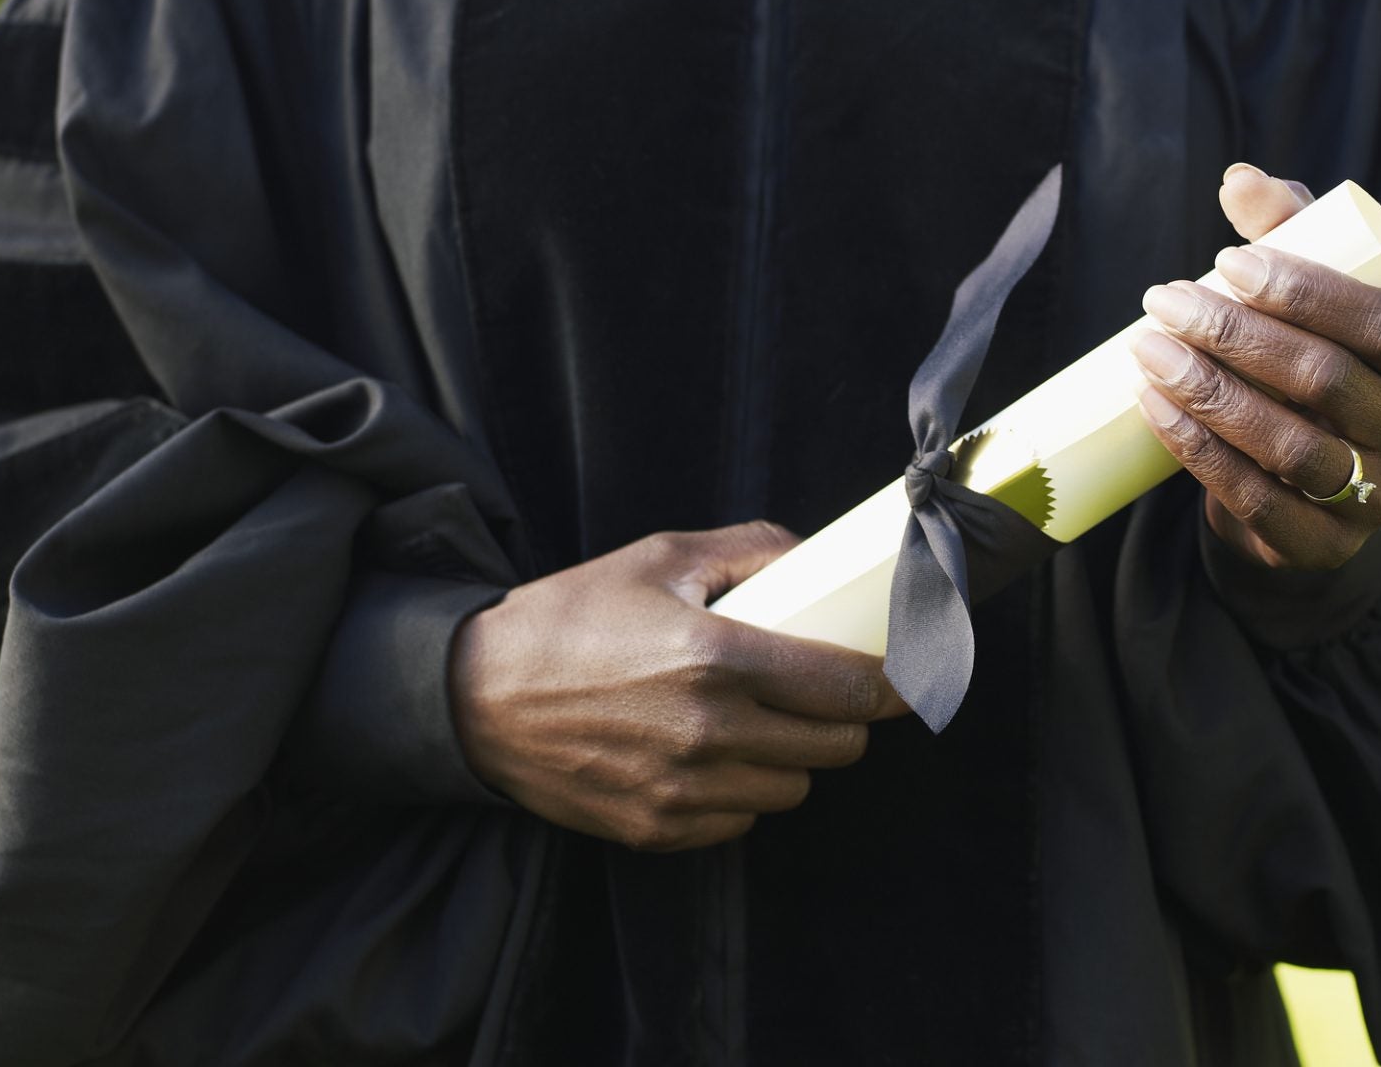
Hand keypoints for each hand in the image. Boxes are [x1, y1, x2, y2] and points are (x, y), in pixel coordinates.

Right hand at [448, 522, 907, 851]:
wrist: (474, 697)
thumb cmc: (567, 619)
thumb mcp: (658, 558)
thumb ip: (750, 550)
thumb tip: (815, 559)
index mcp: (717, 657)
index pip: (846, 689)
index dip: (891, 685)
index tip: (906, 678)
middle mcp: (709, 732)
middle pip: (835, 748)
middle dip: (841, 720)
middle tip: (819, 694)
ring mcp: (684, 790)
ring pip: (794, 791)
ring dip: (790, 760)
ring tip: (755, 724)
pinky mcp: (658, 830)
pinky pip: (741, 823)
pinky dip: (740, 795)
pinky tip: (708, 758)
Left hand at [1131, 162, 1380, 570]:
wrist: (1301, 493)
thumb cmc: (1308, 372)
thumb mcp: (1309, 301)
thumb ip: (1289, 233)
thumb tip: (1240, 179)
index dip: (1305, 291)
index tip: (1224, 262)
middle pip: (1325, 379)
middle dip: (1235, 335)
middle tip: (1163, 301)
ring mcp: (1377, 500)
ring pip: (1289, 444)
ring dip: (1209, 393)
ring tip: (1148, 350)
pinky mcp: (1324, 546)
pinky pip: (1256, 499)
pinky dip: (1199, 451)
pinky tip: (1154, 407)